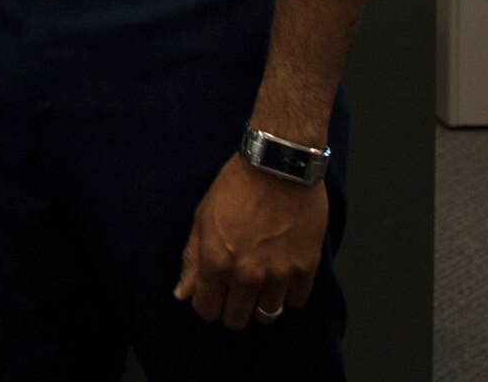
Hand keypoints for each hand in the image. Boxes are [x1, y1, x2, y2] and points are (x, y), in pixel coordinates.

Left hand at [174, 154, 328, 328]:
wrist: (277, 166)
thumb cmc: (236, 187)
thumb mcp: (202, 218)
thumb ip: (192, 260)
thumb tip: (183, 294)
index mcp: (216, 262)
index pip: (207, 311)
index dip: (207, 304)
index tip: (213, 293)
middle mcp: (247, 275)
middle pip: (237, 320)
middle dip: (233, 308)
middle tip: (236, 289)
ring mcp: (278, 274)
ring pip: (268, 314)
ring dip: (262, 302)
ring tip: (260, 280)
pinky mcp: (305, 268)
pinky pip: (296, 301)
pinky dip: (289, 292)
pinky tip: (282, 273)